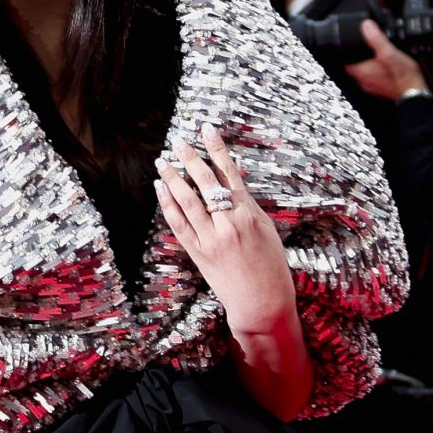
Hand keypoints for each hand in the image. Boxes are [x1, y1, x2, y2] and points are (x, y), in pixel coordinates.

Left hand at [155, 125, 294, 333]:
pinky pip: (178, 222)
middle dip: (190, 157)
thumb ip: (247, 205)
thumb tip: (231, 181)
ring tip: (163, 161)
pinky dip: (168, 203)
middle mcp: (228, 223)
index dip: (217, 148)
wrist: (262, 303)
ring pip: (186, 200)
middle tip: (178, 141)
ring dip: (173, 177)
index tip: (207, 128)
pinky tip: (161, 188)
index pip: (229, 172)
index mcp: (248, 214)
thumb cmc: (271, 266)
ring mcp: (210, 238)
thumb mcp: (266, 229)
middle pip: (205, 181)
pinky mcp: (197, 251)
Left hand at [344, 19, 426, 100]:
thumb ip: (376, 39)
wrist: (416, 93)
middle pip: (354, 63)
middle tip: (368, 46)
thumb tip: (366, 26)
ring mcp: (372, 85)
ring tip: (379, 54)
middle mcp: (363, 80)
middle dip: (360, 54)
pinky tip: (388, 65)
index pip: (343, 58)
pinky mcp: (381, 88)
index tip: (353, 42)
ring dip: (370, 62)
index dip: (347, 48)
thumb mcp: (389, 52)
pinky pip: (375, 76)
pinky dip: (379, 69)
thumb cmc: (403, 77)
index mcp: (360, 71)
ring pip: (365, 70)